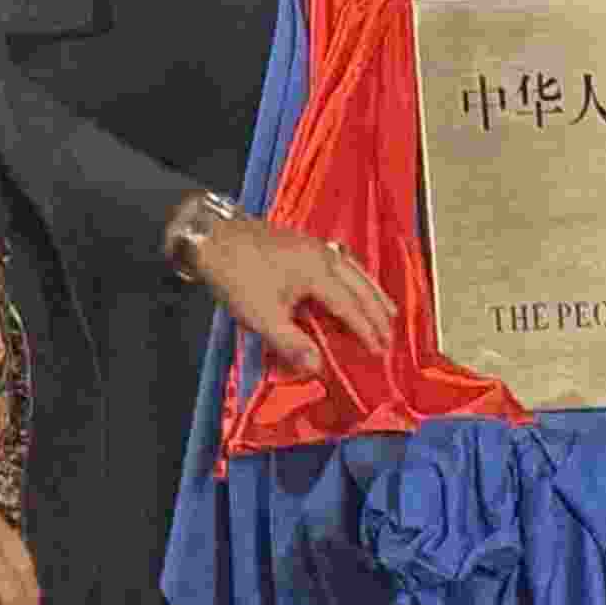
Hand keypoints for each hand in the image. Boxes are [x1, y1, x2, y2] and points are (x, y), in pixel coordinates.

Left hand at [194, 213, 400, 366]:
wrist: (213, 237)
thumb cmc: (238, 278)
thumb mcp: (262, 316)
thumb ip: (292, 343)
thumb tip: (319, 367)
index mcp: (318, 273)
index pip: (351, 307)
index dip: (367, 331)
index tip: (381, 351)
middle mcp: (324, 256)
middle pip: (361, 285)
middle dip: (378, 311)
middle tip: (392, 334)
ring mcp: (315, 245)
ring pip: (355, 269)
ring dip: (373, 291)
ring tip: (389, 308)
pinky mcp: (303, 241)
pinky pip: (343, 260)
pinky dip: (357, 275)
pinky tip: (355, 279)